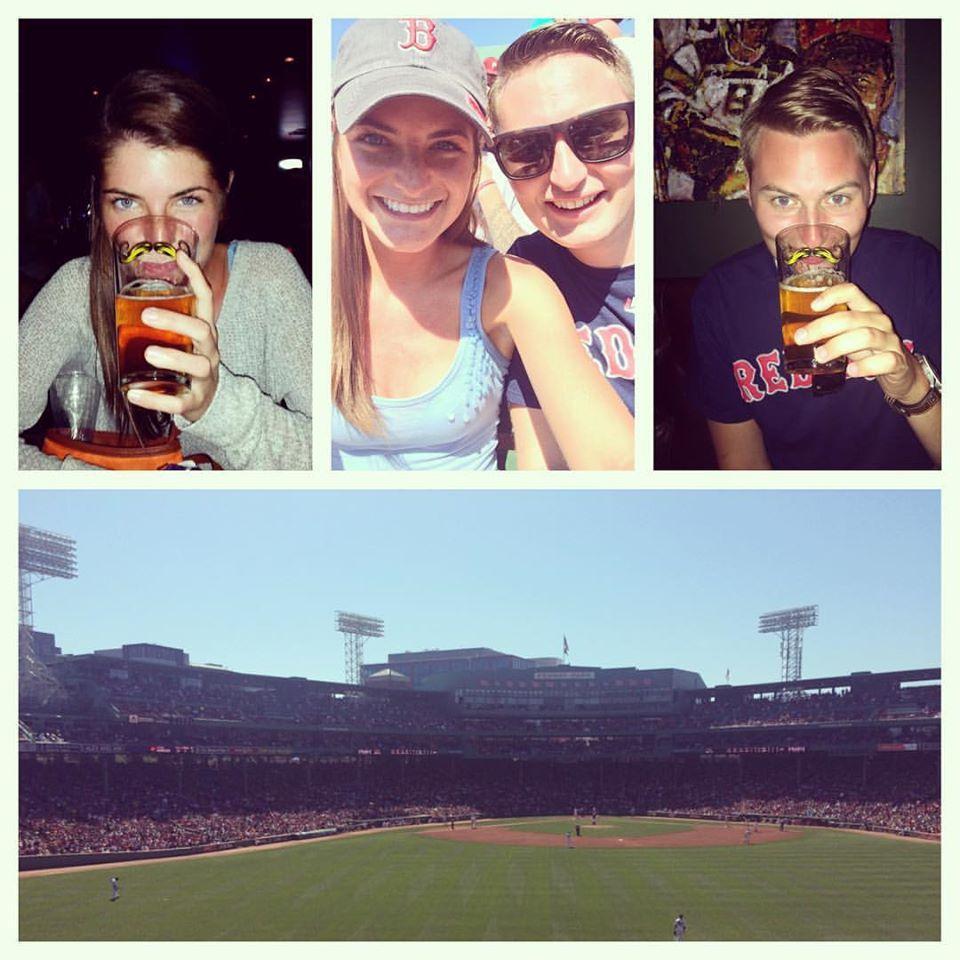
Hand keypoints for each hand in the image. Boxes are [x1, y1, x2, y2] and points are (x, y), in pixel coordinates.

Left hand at [125, 252, 219, 421]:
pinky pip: (179, 402)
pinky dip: (156, 400)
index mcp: (204, 333)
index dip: (197, 277)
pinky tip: (134, 395)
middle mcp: (209, 352)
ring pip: (197, 366)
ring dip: (174, 359)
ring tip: (149, 354)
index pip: (207, 300)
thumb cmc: (186, 363)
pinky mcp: (195, 401)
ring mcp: (205, 378)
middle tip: (147, 315)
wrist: (206, 402)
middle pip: (203, 331)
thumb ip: (163, 320)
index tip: (180, 255)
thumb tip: (120, 292)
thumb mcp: (181, 340)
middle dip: (177, 321)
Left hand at [796, 282, 926, 403]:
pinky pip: (884, 361)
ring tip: (819, 356)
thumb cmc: (867, 350)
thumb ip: (829, 331)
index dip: (832, 295)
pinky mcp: (897, 361)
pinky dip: (866, 366)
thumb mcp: (848, 335)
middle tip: (800, 338)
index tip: (812, 306)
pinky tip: (851, 371)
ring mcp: (890, 341)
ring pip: (866, 337)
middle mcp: (879, 321)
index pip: (852, 291)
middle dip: (822, 327)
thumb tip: (793, 334)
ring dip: (838, 345)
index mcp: (866, 310)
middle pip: (851, 318)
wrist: (900, 371)